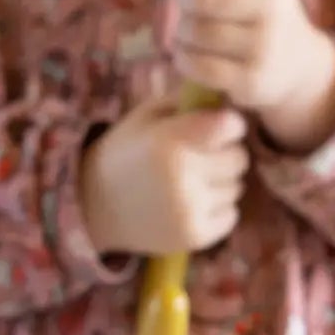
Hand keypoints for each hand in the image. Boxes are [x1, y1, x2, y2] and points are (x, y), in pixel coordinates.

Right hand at [79, 96, 249, 257]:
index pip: (230, 126)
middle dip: (226, 154)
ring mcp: (188, 210)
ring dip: (222, 182)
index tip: (220, 127)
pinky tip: (192, 203)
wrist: (94, 205)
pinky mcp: (194, 237)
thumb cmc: (127, 151)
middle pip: (239, 158)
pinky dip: (218, 209)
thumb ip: (188, 102)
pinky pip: (232, 215)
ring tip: (192, 181)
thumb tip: (230, 97)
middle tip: (202, 157)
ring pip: (237, 187)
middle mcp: (181, 176)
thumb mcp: (148, 115)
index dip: (230, 125)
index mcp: (169, 140)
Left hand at [169, 0, 334, 155]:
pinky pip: (198, 65)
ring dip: (182, 29)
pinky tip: (186, 51)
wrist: (297, 67)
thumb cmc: (261, 9)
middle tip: (185, 0)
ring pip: (198, 32)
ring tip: (187, 28)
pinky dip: (183, 56)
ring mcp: (265, 49)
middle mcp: (276, 12)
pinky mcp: (251, 81)